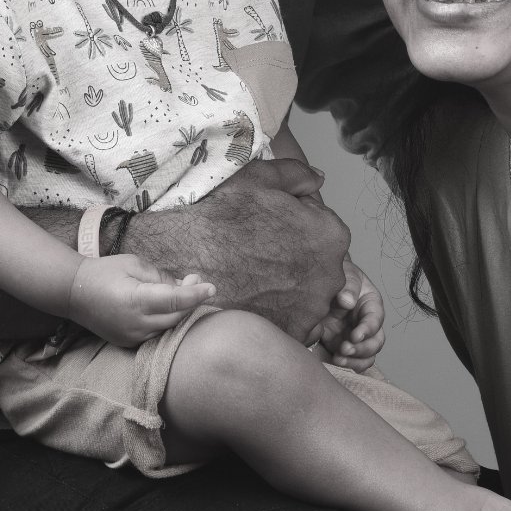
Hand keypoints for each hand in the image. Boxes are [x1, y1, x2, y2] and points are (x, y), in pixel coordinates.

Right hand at [67, 253, 214, 346]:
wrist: (72, 292)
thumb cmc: (104, 272)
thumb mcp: (134, 264)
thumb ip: (161, 277)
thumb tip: (184, 286)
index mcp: (137, 300)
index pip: (176, 300)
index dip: (196, 294)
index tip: (212, 287)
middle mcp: (136, 323)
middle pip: (176, 316)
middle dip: (191, 301)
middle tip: (196, 282)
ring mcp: (132, 337)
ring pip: (168, 328)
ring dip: (180, 312)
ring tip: (184, 292)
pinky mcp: (128, 343)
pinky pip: (156, 334)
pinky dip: (166, 322)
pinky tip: (169, 307)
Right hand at [124, 159, 349, 340]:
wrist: (180, 262)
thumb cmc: (218, 217)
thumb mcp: (257, 178)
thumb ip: (297, 175)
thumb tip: (319, 180)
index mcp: (329, 235)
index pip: (323, 229)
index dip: (295, 227)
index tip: (271, 230)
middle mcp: (331, 275)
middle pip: (320, 265)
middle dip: (298, 260)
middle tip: (260, 256)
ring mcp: (312, 310)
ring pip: (308, 296)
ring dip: (289, 289)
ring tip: (254, 279)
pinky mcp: (291, 334)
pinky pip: (293, 323)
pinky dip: (278, 314)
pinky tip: (253, 300)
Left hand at [319, 259, 384, 372]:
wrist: (317, 281)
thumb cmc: (337, 275)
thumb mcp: (346, 274)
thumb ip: (348, 286)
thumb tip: (348, 302)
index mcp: (371, 305)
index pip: (375, 320)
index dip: (367, 330)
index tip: (354, 336)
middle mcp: (366, 324)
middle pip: (375, 343)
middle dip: (362, 349)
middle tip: (344, 349)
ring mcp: (354, 337)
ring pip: (365, 357)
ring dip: (354, 361)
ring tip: (337, 359)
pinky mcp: (340, 346)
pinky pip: (349, 361)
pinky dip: (343, 365)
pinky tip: (331, 361)